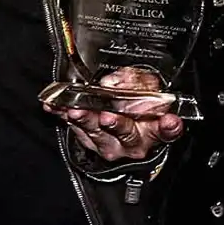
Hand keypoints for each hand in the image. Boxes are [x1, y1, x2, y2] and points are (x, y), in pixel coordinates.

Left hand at [44, 67, 184, 161]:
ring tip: (76, 111)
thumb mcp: (146, 86)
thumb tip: (118, 80)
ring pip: (98, 135)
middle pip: (127, 134)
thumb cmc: (138, 103)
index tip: (169, 121)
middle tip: (108, 116)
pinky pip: (75, 129)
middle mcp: (133, 140)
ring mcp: (110, 143)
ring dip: (86, 121)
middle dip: (117, 124)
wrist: (122, 121)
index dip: (168, 127)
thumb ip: (138, 81)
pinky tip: (54, 107)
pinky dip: (63, 116)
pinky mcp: (89, 141)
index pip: (166, 130)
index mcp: (153, 129)